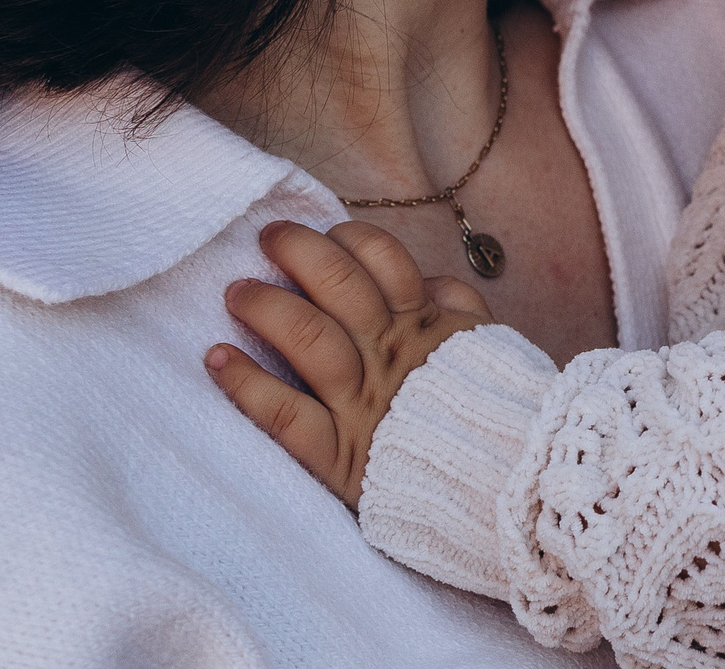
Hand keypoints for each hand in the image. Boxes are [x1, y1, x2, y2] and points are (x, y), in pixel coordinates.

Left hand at [205, 220, 492, 508]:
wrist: (508, 490)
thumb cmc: (490, 418)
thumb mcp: (488, 352)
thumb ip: (460, 310)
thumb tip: (429, 283)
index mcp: (425, 327)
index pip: (384, 261)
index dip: (348, 238)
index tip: (324, 233)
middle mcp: (390, 357)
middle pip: (338, 285)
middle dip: (297, 251)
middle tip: (268, 239)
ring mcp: (363, 406)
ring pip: (308, 339)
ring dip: (265, 307)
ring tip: (236, 292)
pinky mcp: (339, 458)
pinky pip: (285, 414)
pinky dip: (246, 383)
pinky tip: (216, 359)